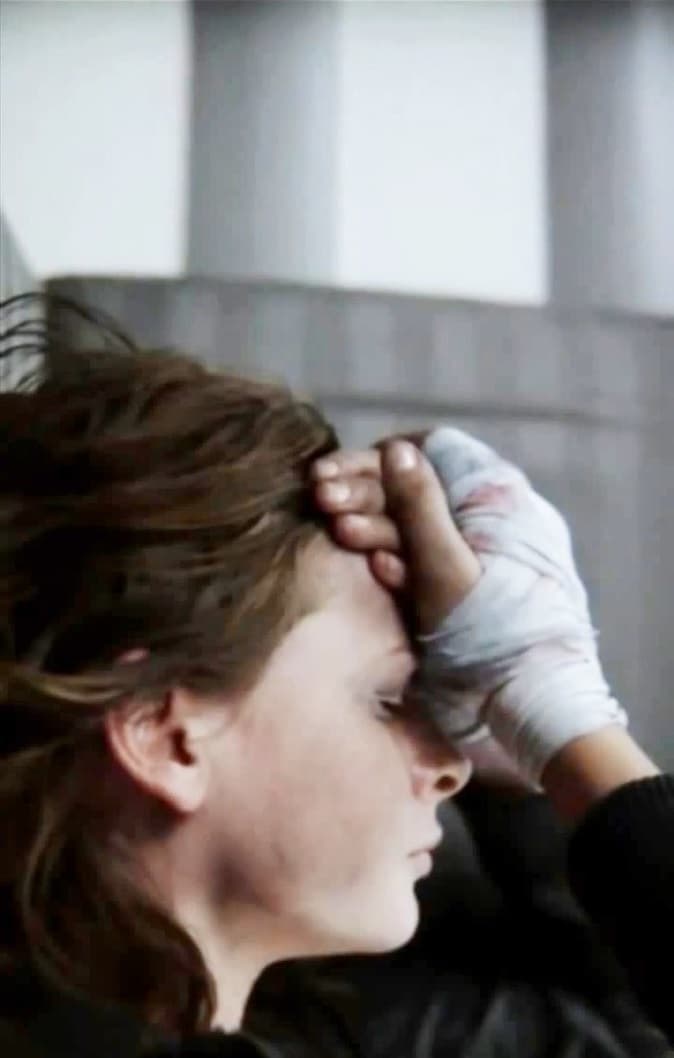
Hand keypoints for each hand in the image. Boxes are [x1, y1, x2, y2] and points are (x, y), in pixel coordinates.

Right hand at [311, 437, 481, 633]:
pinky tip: (376, 565)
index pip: (433, 450)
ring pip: (415, 524)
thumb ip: (419, 505)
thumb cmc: (492, 627)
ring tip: (338, 529)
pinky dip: (397, 557)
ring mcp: (474, 551)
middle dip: (365, 491)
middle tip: (319, 497)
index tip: (337, 472)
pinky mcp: (462, 585)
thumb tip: (394, 448)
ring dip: (373, 523)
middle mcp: (486, 515)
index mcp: (495, 494)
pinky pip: (425, 559)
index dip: (382, 456)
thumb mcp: (447, 561)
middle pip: (417, 486)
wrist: (525, 699)